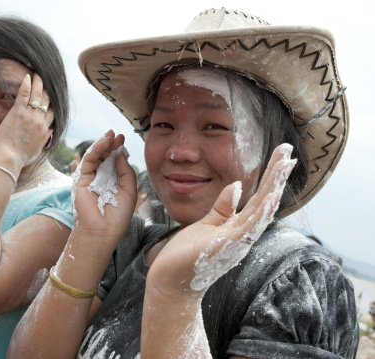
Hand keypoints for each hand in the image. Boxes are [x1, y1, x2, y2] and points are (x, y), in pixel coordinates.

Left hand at [0, 73, 53, 168]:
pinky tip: (27, 76)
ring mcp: (30, 116)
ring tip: (37, 74)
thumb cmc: (21, 156)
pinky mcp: (18, 113)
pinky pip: (24, 95)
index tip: (50, 94)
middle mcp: (40, 120)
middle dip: (46, 89)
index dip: (51, 101)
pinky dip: (26, 85)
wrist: (11, 158)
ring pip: (37, 95)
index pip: (52, 111)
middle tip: (45, 79)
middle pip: (46, 100)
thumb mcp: (37, 149)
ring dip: (38, 82)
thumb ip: (44, 139)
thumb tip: (50, 131)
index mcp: (44, 129)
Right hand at [72, 130, 136, 245]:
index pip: (114, 162)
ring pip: (95, 157)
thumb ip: (126, 171)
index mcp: (112, 183)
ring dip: (103, 144)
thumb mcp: (129, 190)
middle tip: (119, 135)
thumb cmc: (117, 216)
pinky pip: (88, 161)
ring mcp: (90, 179)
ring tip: (112, 135)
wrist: (103, 231)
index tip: (123, 140)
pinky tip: (104, 142)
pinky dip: (96, 149)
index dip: (118, 151)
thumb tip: (120, 153)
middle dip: (111, 145)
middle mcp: (100, 179)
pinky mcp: (80, 180)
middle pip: (104, 157)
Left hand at [147, 143, 295, 299]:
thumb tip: (237, 186)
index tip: (282, 154)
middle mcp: (243, 235)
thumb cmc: (188, 256)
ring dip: (273, 188)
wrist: (171, 282)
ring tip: (285, 165)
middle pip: (264, 201)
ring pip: (260, 212)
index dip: (270, 177)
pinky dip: (260, 214)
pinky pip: (247, 229)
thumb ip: (224, 207)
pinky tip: (270, 197)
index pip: (258, 198)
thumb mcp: (208, 224)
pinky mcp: (225, 247)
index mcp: (238, 227)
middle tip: (289, 150)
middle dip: (277, 176)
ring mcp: (236, 242)